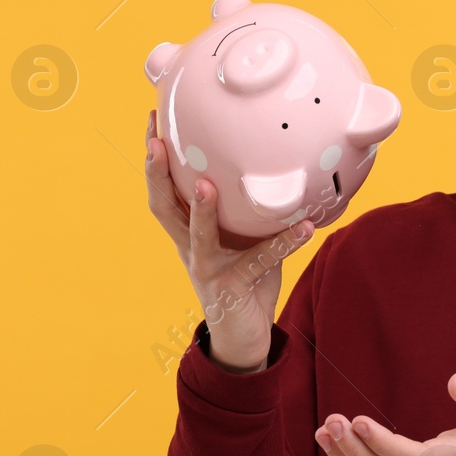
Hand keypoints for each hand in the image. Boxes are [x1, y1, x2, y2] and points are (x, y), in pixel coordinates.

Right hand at [144, 108, 314, 368]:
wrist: (243, 336)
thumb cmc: (243, 278)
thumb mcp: (241, 236)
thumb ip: (247, 205)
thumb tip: (275, 161)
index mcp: (187, 232)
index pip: (163, 189)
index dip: (154, 157)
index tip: (153, 119)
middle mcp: (190, 248)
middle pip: (163, 208)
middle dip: (156, 174)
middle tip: (155, 142)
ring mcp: (207, 269)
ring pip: (198, 237)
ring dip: (202, 211)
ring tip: (207, 185)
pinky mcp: (232, 289)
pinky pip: (259, 261)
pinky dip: (283, 244)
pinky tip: (303, 227)